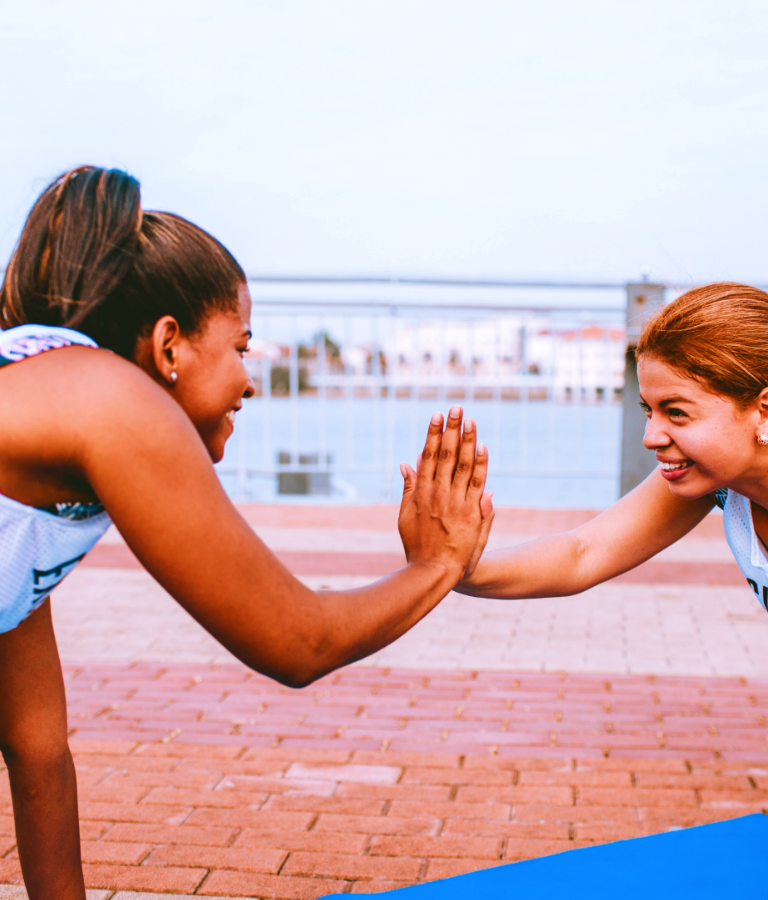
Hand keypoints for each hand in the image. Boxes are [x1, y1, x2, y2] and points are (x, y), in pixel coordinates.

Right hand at [398, 406, 493, 583]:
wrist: (434, 571)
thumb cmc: (418, 545)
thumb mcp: (405, 516)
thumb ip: (408, 488)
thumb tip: (406, 463)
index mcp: (422, 492)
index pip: (429, 456)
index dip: (434, 434)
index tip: (437, 416)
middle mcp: (438, 493)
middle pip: (447, 455)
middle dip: (452, 429)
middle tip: (456, 407)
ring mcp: (456, 502)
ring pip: (463, 465)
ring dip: (468, 440)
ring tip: (470, 420)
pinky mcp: (471, 513)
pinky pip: (477, 483)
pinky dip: (481, 465)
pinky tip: (482, 446)